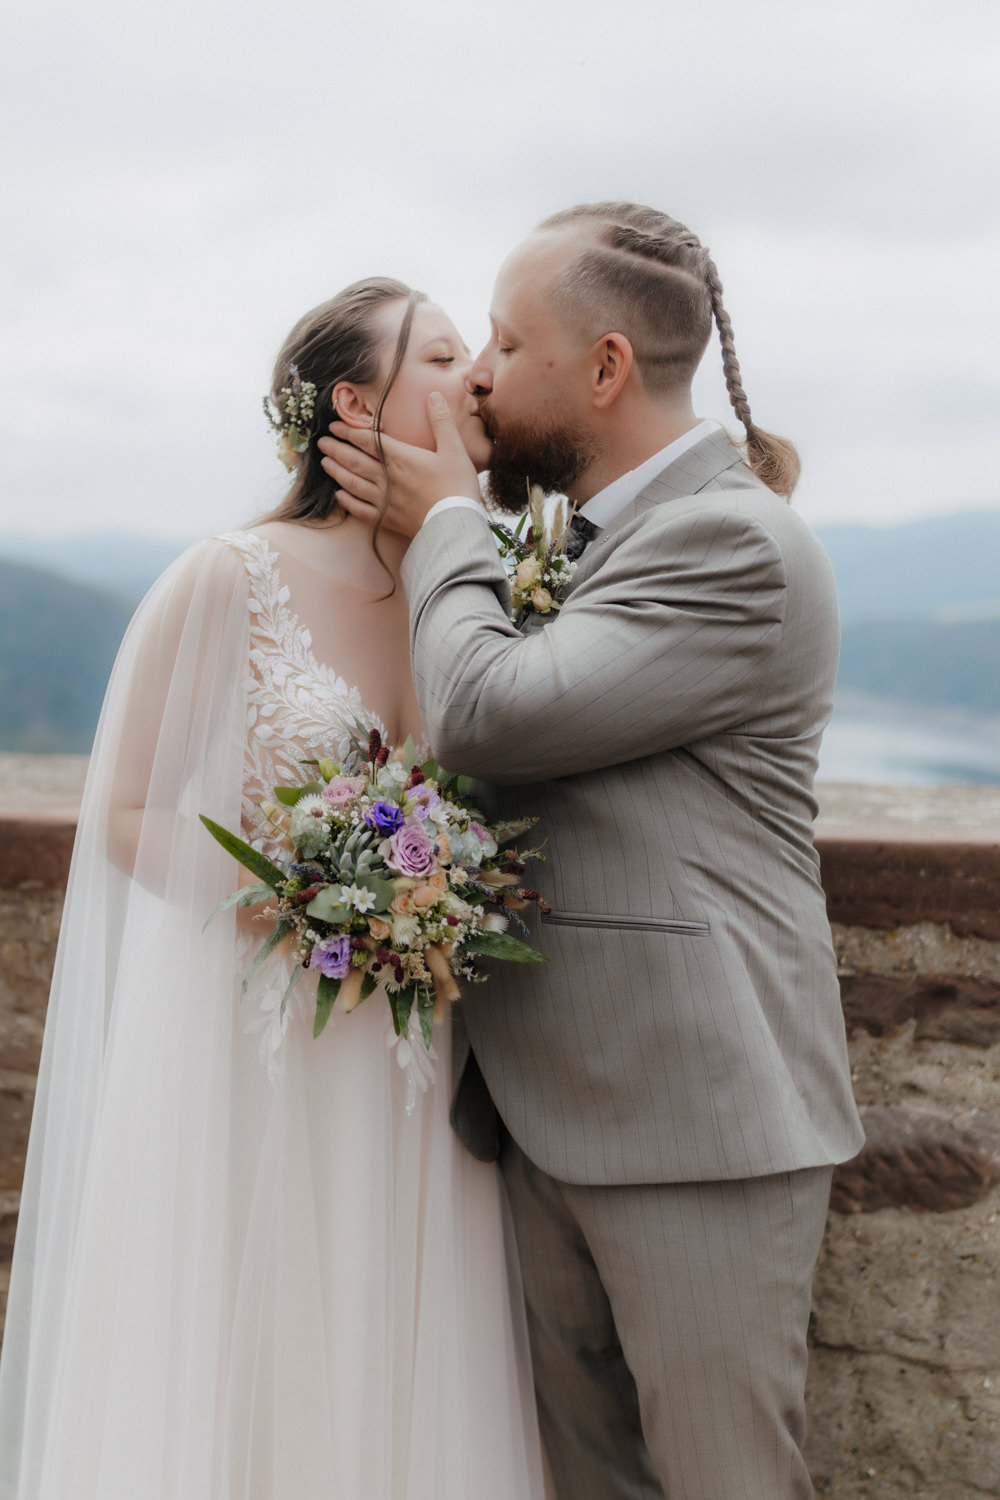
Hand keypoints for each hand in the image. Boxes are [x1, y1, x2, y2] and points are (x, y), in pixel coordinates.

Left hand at [317, 392, 480, 538]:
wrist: (455, 524)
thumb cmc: (457, 486)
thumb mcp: (454, 449)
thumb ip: (441, 421)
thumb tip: (433, 395)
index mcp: (400, 458)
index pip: (367, 440)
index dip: (348, 431)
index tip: (334, 426)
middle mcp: (386, 477)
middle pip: (354, 460)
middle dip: (336, 449)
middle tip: (321, 442)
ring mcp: (384, 500)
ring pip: (352, 483)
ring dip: (337, 472)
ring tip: (324, 464)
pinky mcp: (386, 519)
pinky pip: (360, 510)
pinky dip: (347, 502)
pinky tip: (339, 496)